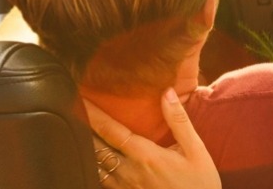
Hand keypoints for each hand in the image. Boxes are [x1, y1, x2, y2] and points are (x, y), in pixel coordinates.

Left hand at [85, 89, 221, 188]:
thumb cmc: (200, 184)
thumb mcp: (195, 150)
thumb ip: (178, 121)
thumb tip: (166, 92)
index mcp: (145, 156)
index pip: (110, 131)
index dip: (93, 114)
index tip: (81, 99)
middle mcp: (130, 172)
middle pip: (96, 147)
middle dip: (83, 128)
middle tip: (73, 110)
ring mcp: (125, 187)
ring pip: (96, 166)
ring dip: (87, 148)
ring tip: (78, 131)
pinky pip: (102, 181)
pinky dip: (94, 167)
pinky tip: (94, 160)